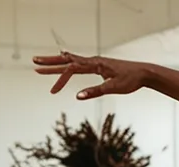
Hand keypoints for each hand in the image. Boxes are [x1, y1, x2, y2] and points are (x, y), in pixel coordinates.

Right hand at [33, 52, 148, 99]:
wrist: (144, 73)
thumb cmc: (130, 80)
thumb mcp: (113, 88)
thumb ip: (95, 92)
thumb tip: (77, 96)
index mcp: (94, 64)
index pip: (71, 70)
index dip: (60, 79)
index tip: (52, 91)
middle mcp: (93, 60)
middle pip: (67, 60)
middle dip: (50, 62)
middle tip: (34, 63)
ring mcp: (95, 62)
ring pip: (72, 60)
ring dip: (56, 61)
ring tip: (42, 61)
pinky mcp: (99, 65)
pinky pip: (79, 62)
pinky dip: (68, 61)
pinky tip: (64, 58)